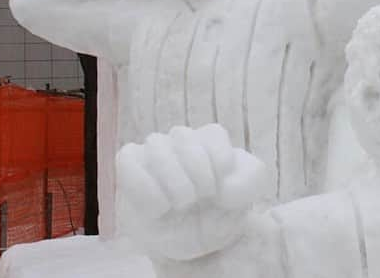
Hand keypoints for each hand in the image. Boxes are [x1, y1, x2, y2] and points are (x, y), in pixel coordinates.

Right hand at [116, 124, 268, 260]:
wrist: (191, 245)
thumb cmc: (218, 216)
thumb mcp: (246, 201)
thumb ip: (250, 180)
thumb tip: (225, 184)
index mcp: (211, 141)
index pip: (212, 134)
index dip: (219, 162)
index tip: (222, 190)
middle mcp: (181, 141)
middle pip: (183, 136)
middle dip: (197, 172)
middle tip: (201, 198)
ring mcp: (154, 152)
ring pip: (156, 146)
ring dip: (173, 180)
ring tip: (181, 204)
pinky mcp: (130, 168)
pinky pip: (129, 160)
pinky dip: (145, 187)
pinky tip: (160, 208)